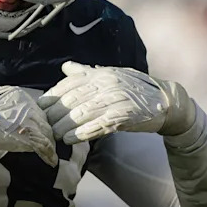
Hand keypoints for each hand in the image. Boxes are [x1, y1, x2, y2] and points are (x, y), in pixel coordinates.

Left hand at [37, 62, 195, 143]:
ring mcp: (116, 98)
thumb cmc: (134, 89)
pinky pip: (99, 125)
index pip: (70, 83)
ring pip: (83, 113)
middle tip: (45, 126)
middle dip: (56, 114)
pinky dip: (83, 133)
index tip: (41, 107)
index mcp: (100, 73)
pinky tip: (72, 139)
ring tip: (56, 135)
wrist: (165, 101)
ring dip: (65, 126)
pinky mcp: (125, 115)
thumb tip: (65, 67)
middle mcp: (107, 83)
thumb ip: (86, 73)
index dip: (53, 96)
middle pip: (73, 99)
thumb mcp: (110, 75)